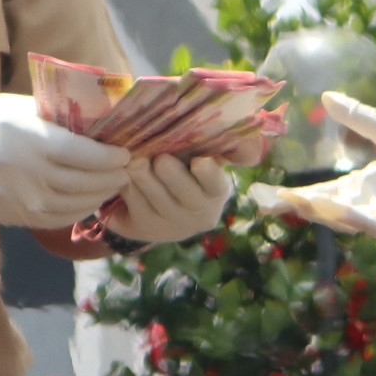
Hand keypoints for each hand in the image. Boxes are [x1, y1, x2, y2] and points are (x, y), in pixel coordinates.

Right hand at [0, 92, 131, 226]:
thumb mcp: (20, 108)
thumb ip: (57, 115)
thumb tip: (103, 117)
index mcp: (30, 138)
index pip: (83, 153)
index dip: (110, 157)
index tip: (125, 153)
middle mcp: (27, 172)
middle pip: (84, 181)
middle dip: (112, 177)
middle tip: (127, 170)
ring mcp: (21, 199)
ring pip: (76, 204)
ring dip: (100, 196)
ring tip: (113, 185)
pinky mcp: (17, 217)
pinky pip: (59, 219)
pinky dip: (80, 210)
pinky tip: (90, 199)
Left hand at [111, 156, 232, 245]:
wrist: (163, 214)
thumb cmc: (189, 173)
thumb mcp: (209, 160)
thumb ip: (232, 149)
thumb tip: (253, 149)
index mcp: (216, 191)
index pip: (216, 183)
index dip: (208, 174)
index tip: (200, 161)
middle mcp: (196, 212)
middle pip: (182, 191)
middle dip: (170, 173)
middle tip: (160, 159)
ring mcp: (169, 223)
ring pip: (153, 194)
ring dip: (142, 173)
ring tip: (134, 157)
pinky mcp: (143, 227)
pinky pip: (132, 199)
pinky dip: (126, 181)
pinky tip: (122, 169)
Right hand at [248, 94, 375, 237]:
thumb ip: (359, 118)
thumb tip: (326, 97)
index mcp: (365, 188)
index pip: (320, 194)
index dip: (292, 195)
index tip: (261, 193)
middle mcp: (373, 206)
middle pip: (326, 212)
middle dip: (296, 208)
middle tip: (262, 203)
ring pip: (349, 220)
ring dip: (322, 213)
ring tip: (294, 202)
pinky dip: (360, 218)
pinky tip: (340, 207)